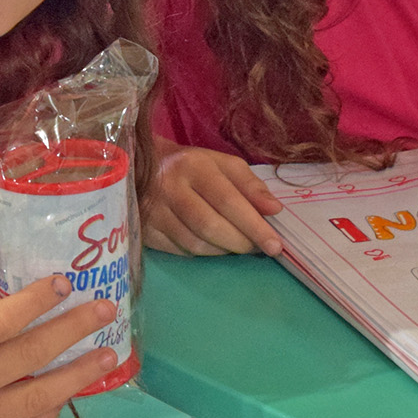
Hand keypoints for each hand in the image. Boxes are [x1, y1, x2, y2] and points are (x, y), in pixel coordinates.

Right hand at [0, 276, 117, 417]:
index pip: (5, 320)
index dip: (39, 299)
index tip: (65, 281)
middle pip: (34, 354)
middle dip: (75, 329)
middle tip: (106, 309)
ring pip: (41, 398)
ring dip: (78, 374)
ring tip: (106, 354)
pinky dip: (49, 414)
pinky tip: (63, 396)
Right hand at [146, 144, 283, 256]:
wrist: (142, 165)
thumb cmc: (191, 166)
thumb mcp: (222, 164)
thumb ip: (250, 185)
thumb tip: (274, 210)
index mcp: (194, 166)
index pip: (228, 201)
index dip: (254, 226)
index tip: (275, 245)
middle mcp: (170, 188)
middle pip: (210, 226)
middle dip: (240, 242)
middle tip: (256, 247)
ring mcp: (153, 211)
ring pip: (195, 243)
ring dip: (223, 250)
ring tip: (236, 244)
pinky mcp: (145, 230)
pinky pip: (180, 251)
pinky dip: (203, 253)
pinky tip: (212, 245)